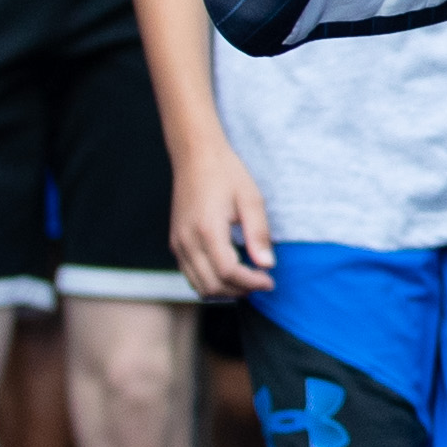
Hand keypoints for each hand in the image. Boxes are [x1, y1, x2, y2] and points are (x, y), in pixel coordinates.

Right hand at [169, 148, 277, 298]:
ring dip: (225, 290)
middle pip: (212, 285)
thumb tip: (267, 264)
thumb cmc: (226, 173)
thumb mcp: (251, 199)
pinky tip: (230, 272)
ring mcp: (178, 243)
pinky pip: (190, 274)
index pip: (228, 272)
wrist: (196, 156)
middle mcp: (187, 240)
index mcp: (207, 229)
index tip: (270, 280)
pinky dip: (210, 281)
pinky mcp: (176, 242)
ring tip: (247, 279)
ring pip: (199, 285)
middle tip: (261, 281)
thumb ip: (259, 233)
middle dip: (240, 290)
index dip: (251, 282)